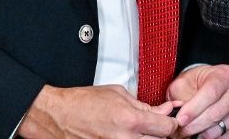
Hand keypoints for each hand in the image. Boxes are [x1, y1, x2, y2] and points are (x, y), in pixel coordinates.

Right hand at [16, 84, 179, 138]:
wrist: (57, 116)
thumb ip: (144, 104)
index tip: (167, 120)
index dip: (170, 122)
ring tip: (135, 131)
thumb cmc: (82, 103)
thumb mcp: (117, 94)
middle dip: (159, 133)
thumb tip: (163, 109)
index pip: (167, 128)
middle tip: (152, 126)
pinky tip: (126, 136)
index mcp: (130, 119)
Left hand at [166, 64, 228, 138]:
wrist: (206, 87)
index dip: (194, 108)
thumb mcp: (184, 83)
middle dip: (194, 125)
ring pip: (218, 129)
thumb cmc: (195, 84)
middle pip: (215, 113)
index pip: (211, 93)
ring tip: (187, 130)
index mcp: (224, 75)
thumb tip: (181, 116)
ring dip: (200, 134)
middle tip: (180, 129)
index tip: (180, 119)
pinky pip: (224, 138)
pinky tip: (200, 133)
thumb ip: (183, 97)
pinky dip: (208, 138)